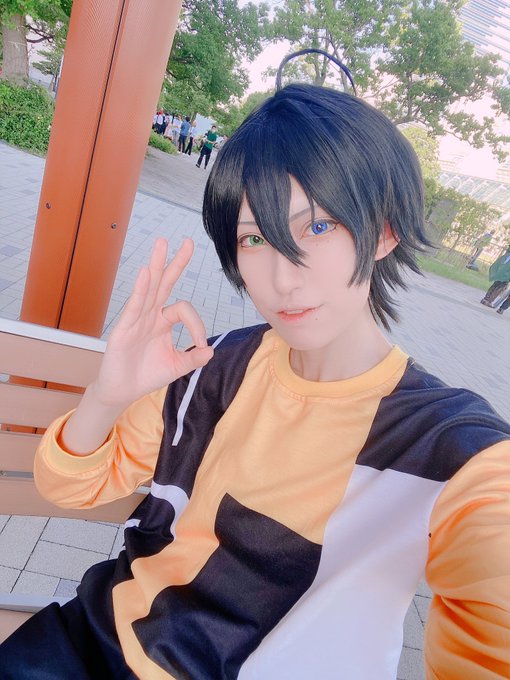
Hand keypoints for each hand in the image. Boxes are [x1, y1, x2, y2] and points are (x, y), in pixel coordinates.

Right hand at [91, 238, 213, 407]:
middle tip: (187, 241)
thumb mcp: (176, 366)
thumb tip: (211, 350)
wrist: (122, 390)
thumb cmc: (147, 374)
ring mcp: (137, 319)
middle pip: (165, 283)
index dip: (197, 325)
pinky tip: (147, 272)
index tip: (200, 345)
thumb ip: (193, 358)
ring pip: (149, 287)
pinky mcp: (124, 328)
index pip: (184, 310)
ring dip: (157, 265)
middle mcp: (150, 314)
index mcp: (163, 320)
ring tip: (163, 243)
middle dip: (176, 262)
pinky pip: (134, 305)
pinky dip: (141, 288)